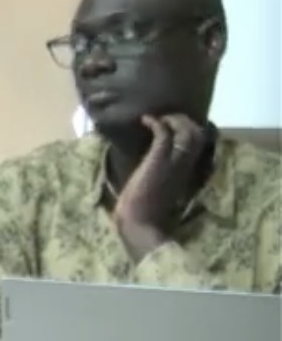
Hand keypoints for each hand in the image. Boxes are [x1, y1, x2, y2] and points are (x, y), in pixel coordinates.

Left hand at [113, 114, 205, 259]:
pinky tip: (145, 120)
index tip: (183, 126)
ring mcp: (174, 163)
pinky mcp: (159, 160)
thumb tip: (153, 164)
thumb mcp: (161, 190)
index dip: (195, 133)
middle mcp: (186, 167)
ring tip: (160, 117)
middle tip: (169, 118)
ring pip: (187, 132)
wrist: (139, 223)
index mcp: (189, 174)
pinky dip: (156, 122)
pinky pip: (164, 134)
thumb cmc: (145, 212)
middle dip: (186, 121)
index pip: (202, 147)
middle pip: (199, 135)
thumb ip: (165, 176)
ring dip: (174, 119)